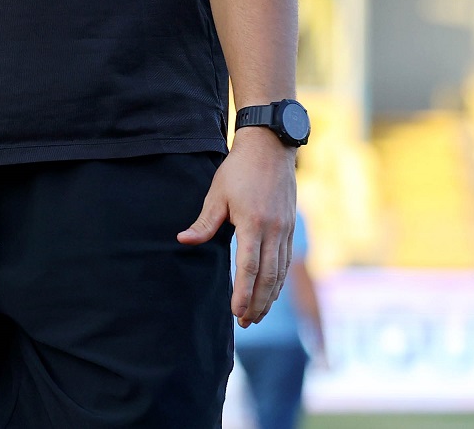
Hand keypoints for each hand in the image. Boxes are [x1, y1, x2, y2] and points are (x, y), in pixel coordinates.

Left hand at [177, 128, 295, 325]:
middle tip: (245, 323)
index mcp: (253, 224)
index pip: (248, 267)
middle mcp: (274, 232)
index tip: (236, 313)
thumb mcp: (217, 194)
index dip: (244, 293)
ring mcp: (286, 231)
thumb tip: (183, 241)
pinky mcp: (291, 229)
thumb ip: (204, 222)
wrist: (271, 149)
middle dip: (257, 303)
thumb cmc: (239, 170)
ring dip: (269, 297)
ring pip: (280, 273)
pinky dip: (278, 281)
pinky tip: (271, 292)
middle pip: (267, 277)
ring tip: (257, 315)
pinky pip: (286, 262)